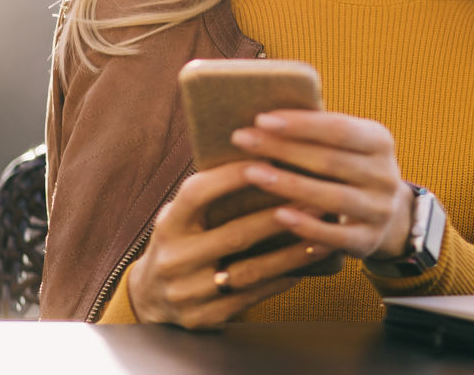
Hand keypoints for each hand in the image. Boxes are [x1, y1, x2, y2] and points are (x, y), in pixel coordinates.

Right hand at [127, 161, 335, 328]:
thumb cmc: (182, 242)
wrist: (150, 301)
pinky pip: (251, 296)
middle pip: (234, 235)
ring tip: (323, 237)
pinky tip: (305, 266)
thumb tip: (263, 155)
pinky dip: (281, 279)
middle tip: (317, 200)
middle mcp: (174, 259)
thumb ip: (210, 195)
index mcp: (168, 224)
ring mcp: (187, 292)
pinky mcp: (203, 318)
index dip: (231, 177)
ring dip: (291, 253)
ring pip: (250, 271)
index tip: (269, 161)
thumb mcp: (182, 217)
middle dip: (280, 217)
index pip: (197, 194)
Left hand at [232, 110, 415, 261]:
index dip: (300, 124)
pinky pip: (336, 236)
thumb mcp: (347, 145)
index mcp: (380, 141)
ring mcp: (380, 209)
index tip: (261, 119)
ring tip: (251, 172)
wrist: (387, 214)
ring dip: (289, 184)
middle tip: (243, 139)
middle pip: (330, 161)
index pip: (339, 128)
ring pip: (332, 197)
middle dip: (282, 149)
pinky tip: (279, 215)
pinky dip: (308, 225)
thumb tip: (264, 118)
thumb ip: (318, 132)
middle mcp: (385, 175)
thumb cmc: (348, 168)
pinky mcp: (369, 240)